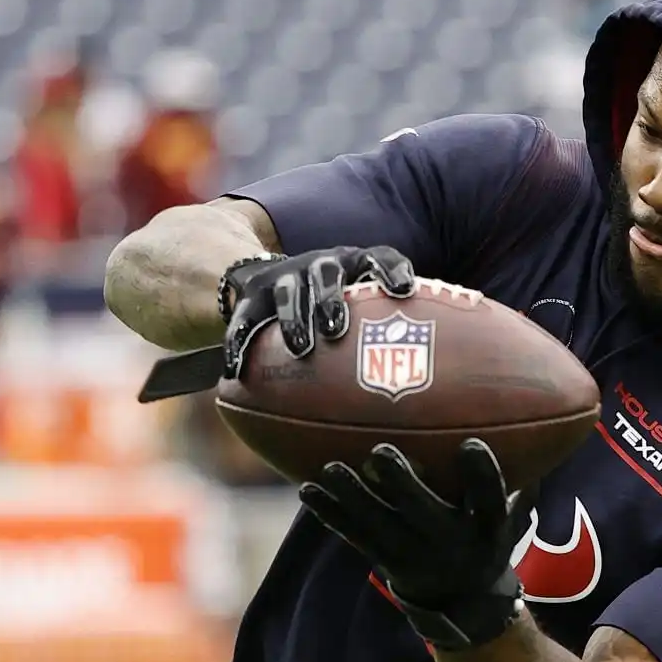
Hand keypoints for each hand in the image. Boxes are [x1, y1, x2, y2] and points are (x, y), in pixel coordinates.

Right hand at [220, 246, 414, 379]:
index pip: (379, 258)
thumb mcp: (364, 319)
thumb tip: (426, 403)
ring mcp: (285, 278)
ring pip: (288, 291)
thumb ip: (391, 346)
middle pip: (327, 273)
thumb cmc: (338, 318)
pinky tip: (235, 371)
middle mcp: (321, 266)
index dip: (392, 270)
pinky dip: (239, 343)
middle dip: (331, 299)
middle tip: (336, 329)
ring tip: (300, 347)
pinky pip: (243, 320)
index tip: (404, 290)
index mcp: (356, 267)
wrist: (273, 286)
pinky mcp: (252, 296)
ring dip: (294, 317)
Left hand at [299, 439, 529, 650]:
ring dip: (352, 498)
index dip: (483, 476)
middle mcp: (450, 544)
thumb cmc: (490, 540)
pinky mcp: (384, 560)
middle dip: (401, 483)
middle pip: (424, 513)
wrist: (465, 603)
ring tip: (329, 470)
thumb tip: (545, 422)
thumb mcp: (514, 517)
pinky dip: (331, 515)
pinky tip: (309, 492)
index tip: (472, 445)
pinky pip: (354, 537)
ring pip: (379, 525)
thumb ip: (524, 478)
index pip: (490, 501)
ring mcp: (414, 556)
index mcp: (487, 529)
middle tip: (379, 451)